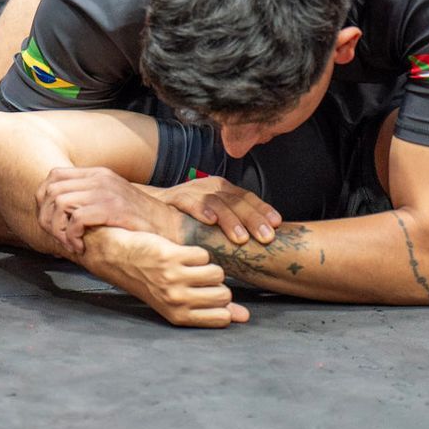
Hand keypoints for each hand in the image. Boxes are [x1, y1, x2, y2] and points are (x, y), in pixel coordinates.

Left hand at [35, 166, 184, 254]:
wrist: (168, 226)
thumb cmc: (137, 220)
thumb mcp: (110, 200)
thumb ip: (87, 198)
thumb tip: (56, 211)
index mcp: (97, 173)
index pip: (54, 176)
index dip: (43, 199)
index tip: (49, 220)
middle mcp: (100, 178)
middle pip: (52, 190)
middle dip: (47, 218)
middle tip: (58, 237)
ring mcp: (106, 191)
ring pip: (60, 203)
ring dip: (59, 229)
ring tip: (70, 243)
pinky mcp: (113, 208)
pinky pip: (77, 218)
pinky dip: (72, 236)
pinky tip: (80, 246)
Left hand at [81, 228, 249, 327]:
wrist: (118, 256)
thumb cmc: (150, 280)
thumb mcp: (177, 303)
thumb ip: (210, 311)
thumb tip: (244, 317)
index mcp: (179, 316)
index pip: (222, 318)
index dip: (221, 304)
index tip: (206, 295)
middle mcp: (176, 301)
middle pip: (223, 295)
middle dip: (216, 284)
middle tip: (195, 278)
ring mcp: (173, 279)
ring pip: (217, 273)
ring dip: (207, 266)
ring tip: (187, 265)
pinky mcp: (171, 257)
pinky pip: (203, 255)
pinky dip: (196, 252)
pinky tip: (179, 253)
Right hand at [152, 175, 280, 247]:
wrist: (150, 208)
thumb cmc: (187, 218)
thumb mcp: (213, 217)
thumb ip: (233, 224)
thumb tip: (262, 241)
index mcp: (224, 190)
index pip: (248, 198)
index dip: (263, 210)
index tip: (277, 225)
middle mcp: (211, 187)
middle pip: (237, 200)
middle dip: (254, 219)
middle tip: (266, 237)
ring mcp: (193, 191)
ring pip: (217, 201)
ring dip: (231, 220)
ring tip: (241, 238)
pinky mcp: (175, 198)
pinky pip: (189, 202)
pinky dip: (200, 210)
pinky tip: (210, 221)